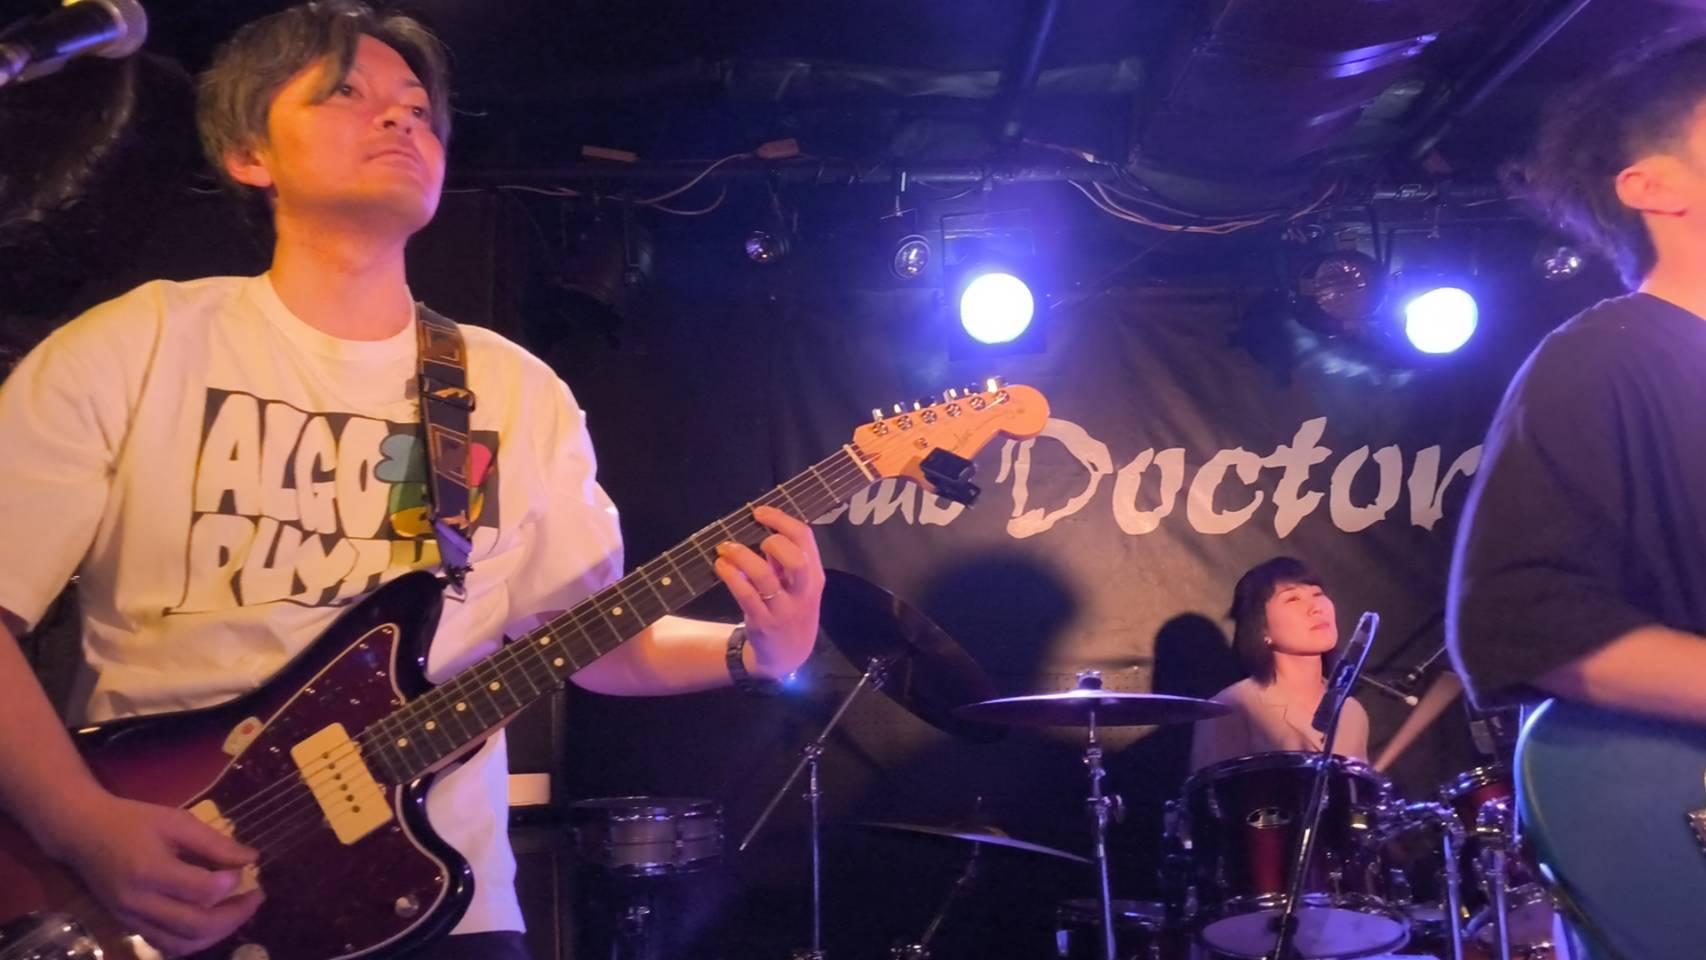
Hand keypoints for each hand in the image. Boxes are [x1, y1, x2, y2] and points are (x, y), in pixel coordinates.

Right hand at [48, 792, 262, 956]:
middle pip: (196, 926)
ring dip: (219, 933)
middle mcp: (138, 902)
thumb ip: (214, 843)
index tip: (245, 868)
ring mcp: (130, 919)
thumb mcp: (176, 821)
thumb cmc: (132, 820)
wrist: (81, 833)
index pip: (201, 890)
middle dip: (235, 915)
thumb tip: (251, 859)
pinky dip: (195, 940)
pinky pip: (166, 944)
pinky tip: (214, 922)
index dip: (231, 882)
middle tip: (257, 896)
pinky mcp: (128, 926)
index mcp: (148, 871)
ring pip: (183, 944)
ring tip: (240, 911)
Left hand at [713, 505, 825, 678]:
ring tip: (725, 548)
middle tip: (754, 538)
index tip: (759, 512)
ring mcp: (784, 609)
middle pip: (796, 559)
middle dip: (773, 541)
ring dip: (741, 557)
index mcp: (814, 576)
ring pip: (764, 577)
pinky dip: (731, 577)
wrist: (789, 655)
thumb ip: (783, 560)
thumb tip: (762, 527)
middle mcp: (803, 592)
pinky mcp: (764, 623)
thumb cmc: (791, 611)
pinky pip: (746, 595)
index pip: (805, 539)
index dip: (781, 520)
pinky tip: (721, 566)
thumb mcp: (797, 585)